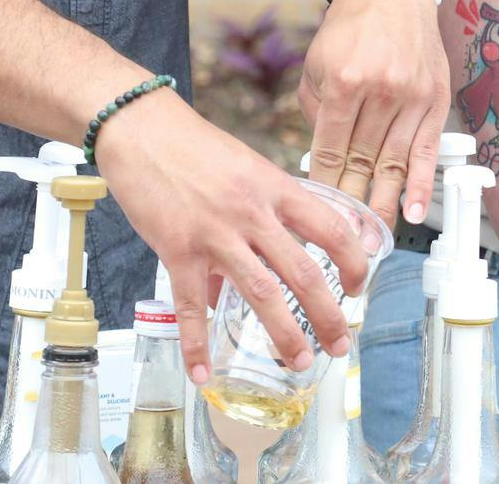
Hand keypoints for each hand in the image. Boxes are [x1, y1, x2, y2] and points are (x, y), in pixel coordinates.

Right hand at [95, 89, 368, 384]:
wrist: (140, 127)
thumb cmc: (191, 145)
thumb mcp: (242, 168)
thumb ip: (258, 213)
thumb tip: (253, 263)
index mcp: (274, 187)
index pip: (331, 227)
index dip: (353, 261)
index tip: (358, 287)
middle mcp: (252, 212)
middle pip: (304, 271)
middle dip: (328, 314)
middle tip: (339, 344)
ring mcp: (215, 233)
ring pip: (261, 293)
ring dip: (284, 334)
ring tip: (298, 362)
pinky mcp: (178, 249)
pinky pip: (192, 305)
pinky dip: (197, 343)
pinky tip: (203, 371)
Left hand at [299, 0, 450, 227]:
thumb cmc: (350, 26)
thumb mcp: (316, 63)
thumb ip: (315, 110)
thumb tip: (319, 159)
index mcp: (345, 82)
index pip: (332, 149)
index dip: (325, 186)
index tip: (319, 213)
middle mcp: (381, 91)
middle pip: (364, 163)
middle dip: (352, 206)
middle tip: (345, 241)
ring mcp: (412, 97)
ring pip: (395, 163)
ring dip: (384, 205)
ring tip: (374, 239)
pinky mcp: (435, 99)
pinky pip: (427, 151)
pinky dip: (419, 185)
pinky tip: (410, 212)